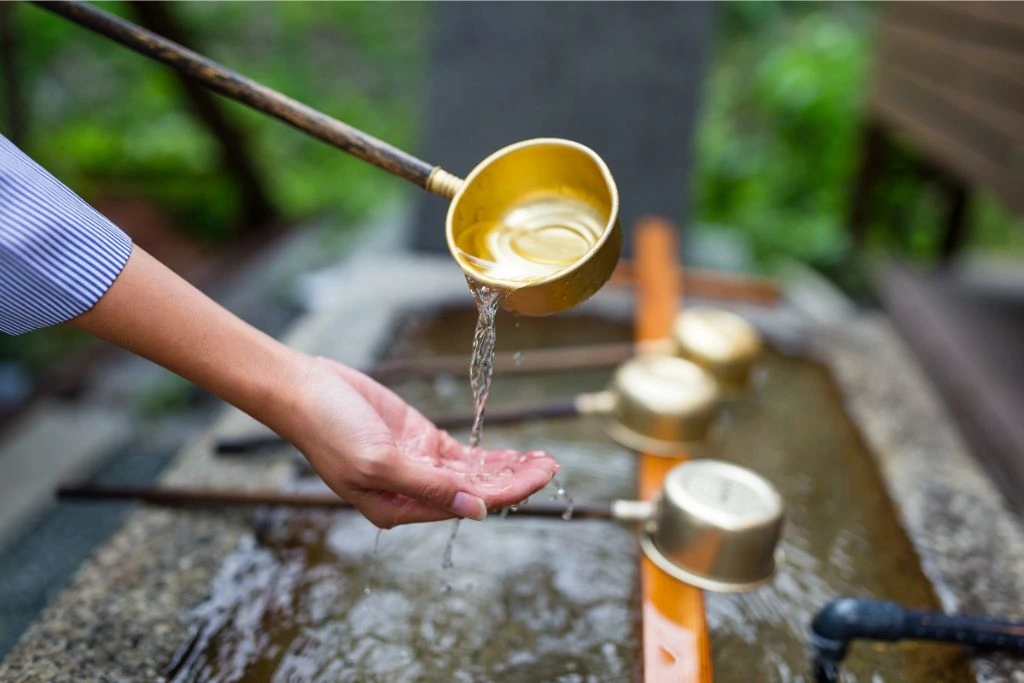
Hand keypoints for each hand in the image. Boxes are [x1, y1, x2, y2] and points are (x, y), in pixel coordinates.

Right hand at [272, 356, 559, 527]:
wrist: (304, 389)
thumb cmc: (329, 429)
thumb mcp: (379, 462)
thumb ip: (428, 486)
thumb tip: (476, 510)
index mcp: (399, 508)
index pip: (466, 504)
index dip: (507, 491)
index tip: (539, 476)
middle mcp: (412, 492)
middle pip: (476, 491)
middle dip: (515, 480)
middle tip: (552, 465)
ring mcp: (417, 465)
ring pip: (473, 473)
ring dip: (508, 468)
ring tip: (545, 460)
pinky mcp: (418, 439)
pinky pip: (462, 455)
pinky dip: (489, 454)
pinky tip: (518, 454)